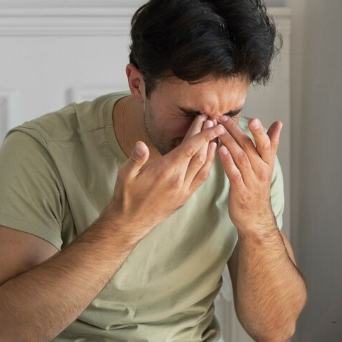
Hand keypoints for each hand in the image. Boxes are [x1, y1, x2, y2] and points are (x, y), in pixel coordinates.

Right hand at [107, 115, 223, 235]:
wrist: (131, 221)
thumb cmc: (126, 195)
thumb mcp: (125, 175)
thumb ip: (135, 159)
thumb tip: (141, 144)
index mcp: (165, 171)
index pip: (188, 148)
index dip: (201, 134)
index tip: (209, 121)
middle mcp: (178, 180)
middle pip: (198, 153)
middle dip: (207, 135)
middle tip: (213, 119)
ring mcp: (184, 190)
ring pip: (203, 166)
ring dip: (210, 149)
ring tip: (216, 134)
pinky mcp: (185, 197)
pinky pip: (201, 178)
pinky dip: (208, 165)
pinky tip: (210, 155)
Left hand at [214, 114, 281, 235]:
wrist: (255, 217)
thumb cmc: (258, 188)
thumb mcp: (267, 165)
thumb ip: (271, 144)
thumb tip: (278, 124)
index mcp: (266, 162)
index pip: (266, 144)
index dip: (260, 132)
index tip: (254, 119)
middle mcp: (261, 170)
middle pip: (249, 147)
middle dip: (236, 131)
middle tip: (224, 118)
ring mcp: (251, 181)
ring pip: (240, 158)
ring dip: (229, 142)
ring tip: (219, 130)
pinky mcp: (240, 191)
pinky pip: (233, 173)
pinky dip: (227, 161)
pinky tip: (220, 151)